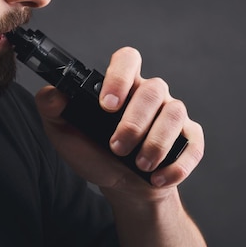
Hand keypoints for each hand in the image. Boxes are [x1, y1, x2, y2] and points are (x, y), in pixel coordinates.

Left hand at [35, 47, 203, 196]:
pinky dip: (178, 164)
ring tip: (139, 165)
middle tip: (118, 148)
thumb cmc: (95, 153)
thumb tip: (52, 93)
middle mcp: (151, 94)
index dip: (120, 76)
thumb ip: (52, 110)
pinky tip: (158, 178)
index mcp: (123, 85)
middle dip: (135, 122)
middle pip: (153, 89)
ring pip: (174, 112)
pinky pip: (193, 143)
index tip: (107, 106)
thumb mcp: (66, 133)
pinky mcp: (190, 139)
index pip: (127, 59)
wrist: (122, 187)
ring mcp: (173, 114)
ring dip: (156, 143)